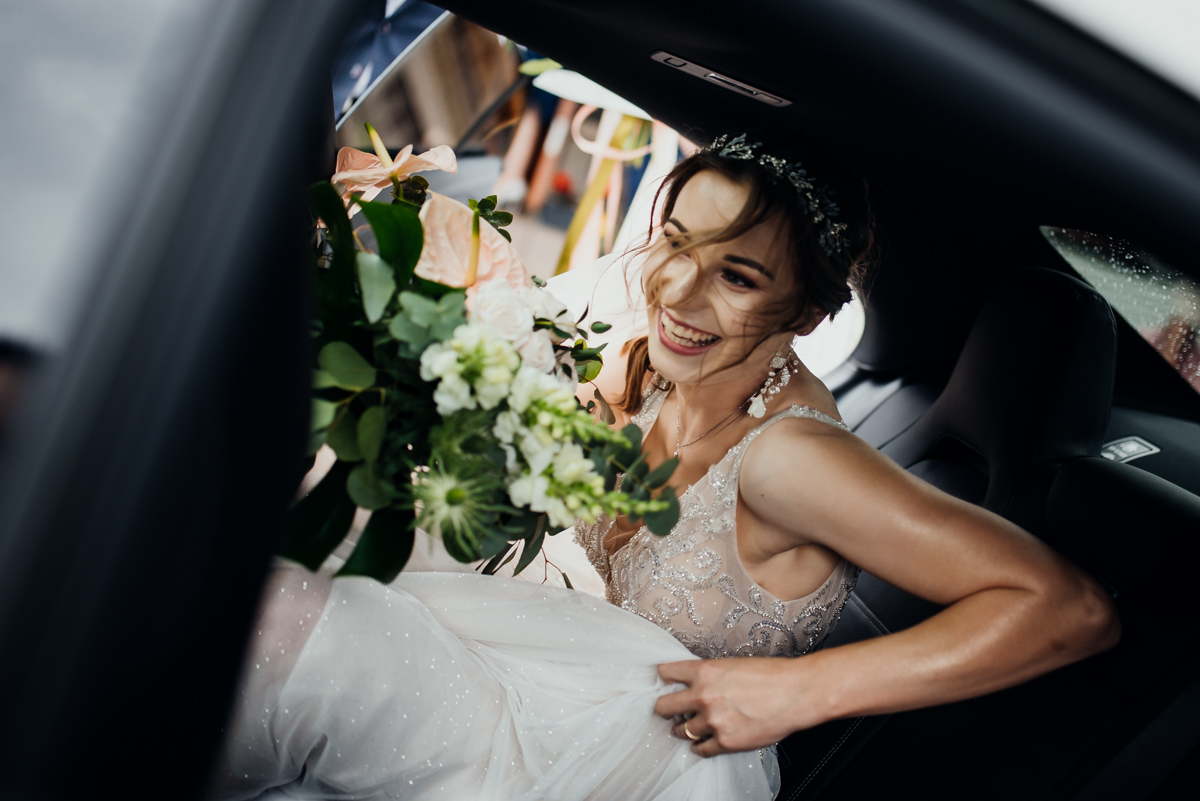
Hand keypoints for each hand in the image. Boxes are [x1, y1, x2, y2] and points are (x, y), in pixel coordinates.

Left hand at [654, 656, 825, 756]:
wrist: (796, 693)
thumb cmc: (772, 675)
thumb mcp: (733, 664)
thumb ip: (710, 674)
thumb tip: (696, 682)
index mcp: (704, 672)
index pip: (666, 672)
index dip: (664, 677)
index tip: (663, 682)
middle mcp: (703, 696)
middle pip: (663, 706)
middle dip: (664, 707)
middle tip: (667, 709)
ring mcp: (713, 722)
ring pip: (680, 730)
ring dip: (683, 728)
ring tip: (687, 727)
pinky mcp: (726, 742)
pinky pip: (701, 749)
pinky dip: (700, 747)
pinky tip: (703, 742)